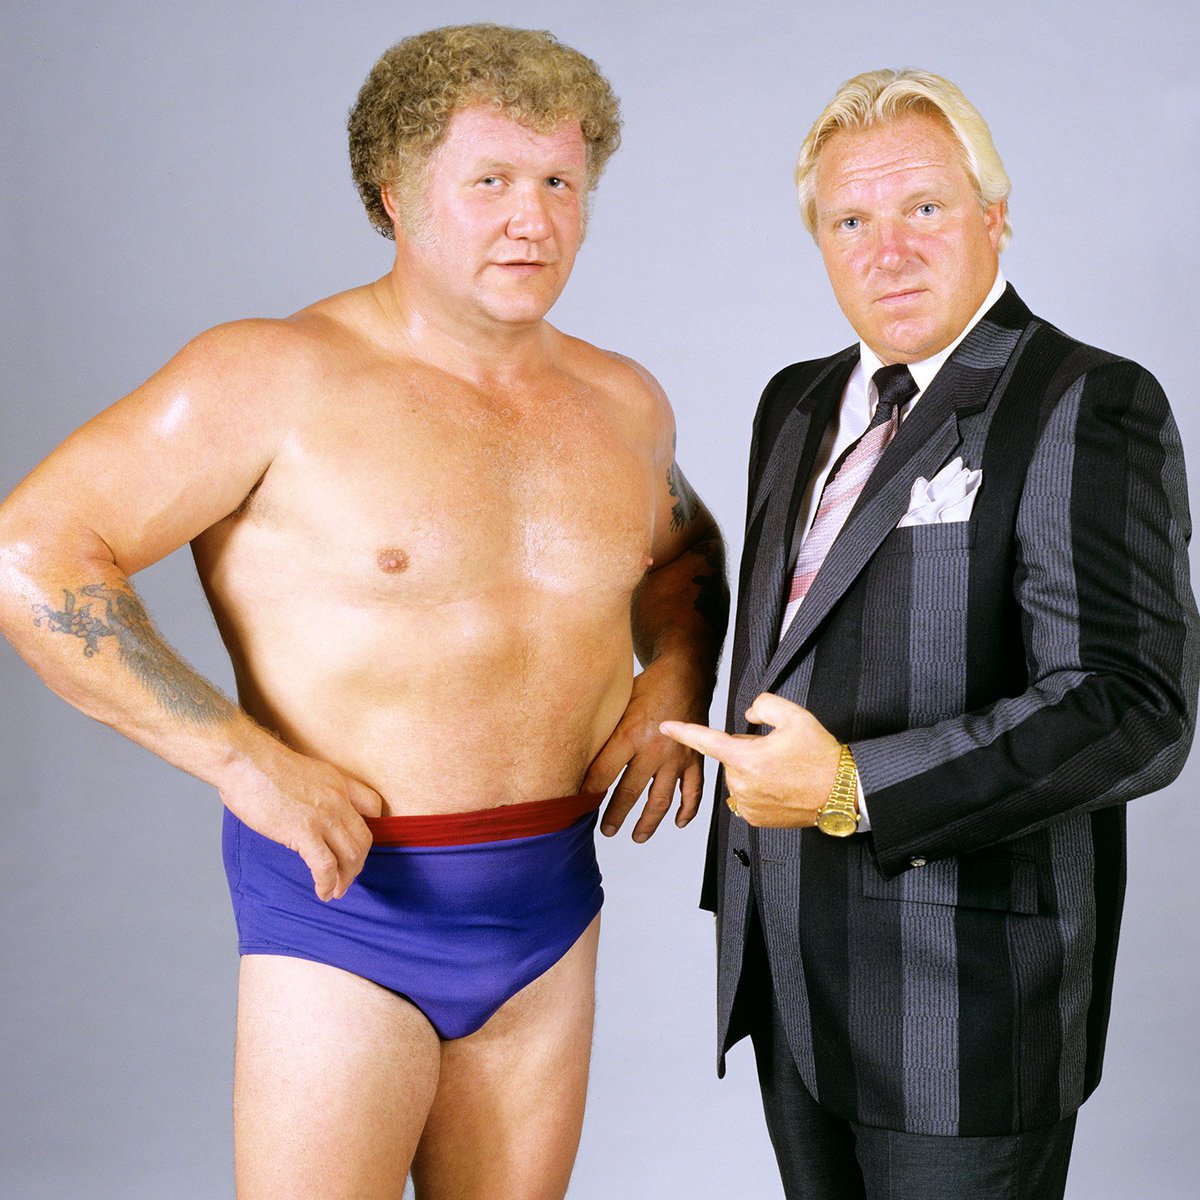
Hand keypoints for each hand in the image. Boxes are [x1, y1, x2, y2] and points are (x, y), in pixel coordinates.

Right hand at [218, 738, 382, 900]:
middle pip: (364, 837)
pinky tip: (323, 892)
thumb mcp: (305, 773)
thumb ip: (317, 792)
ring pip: (352, 854)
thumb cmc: (263, 766)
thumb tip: (310, 814)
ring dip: (346, 878)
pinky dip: (328, 883)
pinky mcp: (305, 831)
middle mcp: (338, 799)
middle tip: (346, 876)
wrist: (246, 761)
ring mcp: (324, 816)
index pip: (373, 806)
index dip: (370, 828)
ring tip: (336, 890)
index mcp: (339, 782)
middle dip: (358, 862)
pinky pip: (326, 865)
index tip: (358, 843)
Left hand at [583, 656, 707, 841]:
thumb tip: (578, 755)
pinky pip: (693, 790)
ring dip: (648, 822)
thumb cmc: (648, 686)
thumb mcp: (618, 703)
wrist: (685, 673)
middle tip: (605, 829)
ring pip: (661, 799)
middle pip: (629, 791)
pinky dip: (687, 810)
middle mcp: (654, 749)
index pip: (603, 772)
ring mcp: (676, 757)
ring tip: (636, 836)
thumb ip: (604, 731)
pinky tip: (678, 822)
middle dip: (615, 815)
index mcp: (630, 733)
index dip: (588, 792)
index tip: (578, 806)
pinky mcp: (694, 759)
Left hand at [660, 691, 840, 827]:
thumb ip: (764, 705)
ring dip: (753, 771)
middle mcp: (741, 783)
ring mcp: (747, 804)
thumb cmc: (821, 757)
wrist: (843, 793)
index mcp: (745, 757)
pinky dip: (758, 790)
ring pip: (739, 777)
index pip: (705, 740)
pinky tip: (780, 787)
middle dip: (747, 750)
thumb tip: (748, 714)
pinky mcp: (755, 819)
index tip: (665, 727)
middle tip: (778, 752)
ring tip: (784, 770)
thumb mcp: (795, 716)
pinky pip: (746, 797)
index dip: (683, 731)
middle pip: (731, 757)